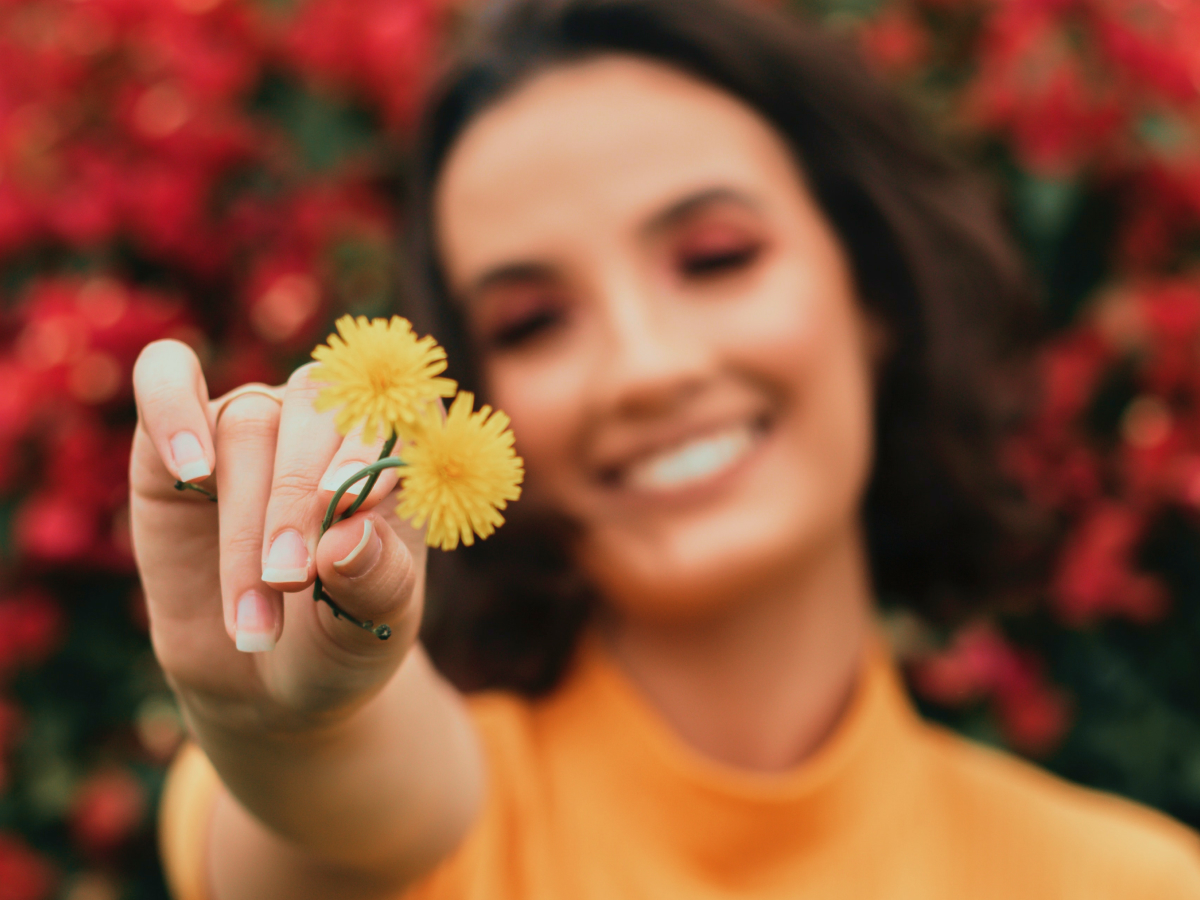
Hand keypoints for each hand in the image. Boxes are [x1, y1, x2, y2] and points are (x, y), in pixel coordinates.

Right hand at [130, 339, 426, 734]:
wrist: (269, 685)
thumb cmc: (341, 637)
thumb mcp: (377, 624)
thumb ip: (377, 580)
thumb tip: (348, 538)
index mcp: (395, 448)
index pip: (398, 406)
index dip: (373, 447)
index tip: (354, 510)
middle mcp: (326, 421)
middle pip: (316, 411)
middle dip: (299, 501)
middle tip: (292, 581)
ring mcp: (252, 423)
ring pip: (248, 426)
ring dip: (246, 526)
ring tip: (253, 617)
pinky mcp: (172, 442)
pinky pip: (167, 378)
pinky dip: (173, 408)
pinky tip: (190, 468)